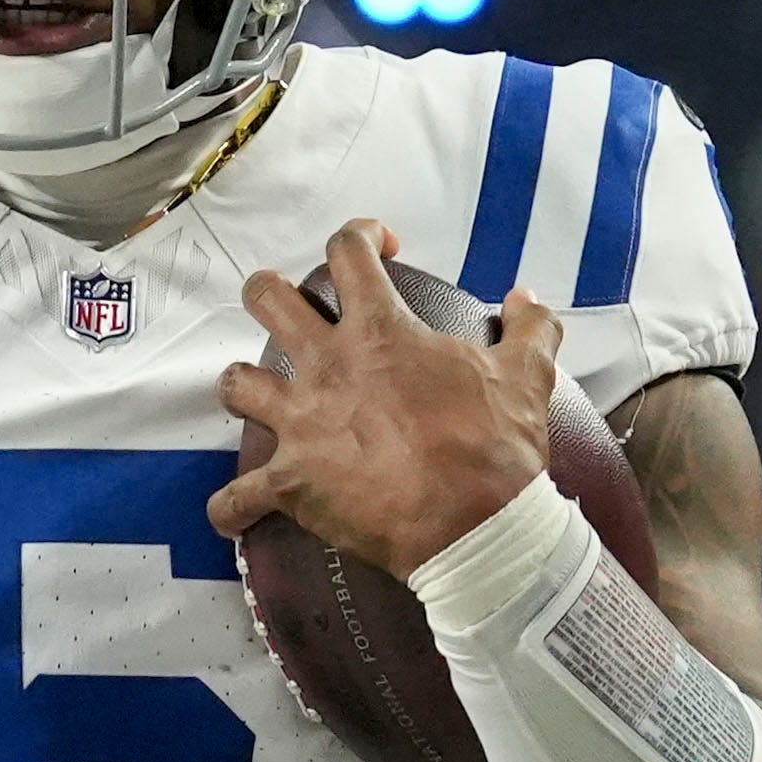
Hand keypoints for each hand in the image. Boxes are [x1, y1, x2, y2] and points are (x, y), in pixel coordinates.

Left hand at [209, 221, 560, 572]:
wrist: (475, 524)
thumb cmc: (495, 448)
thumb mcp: (526, 375)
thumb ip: (529, 327)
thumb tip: (526, 300)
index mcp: (380, 333)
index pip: (350, 254)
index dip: (359, 237)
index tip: (374, 247)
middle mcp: (328, 368)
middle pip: (267, 300)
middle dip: (269, 293)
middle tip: (286, 304)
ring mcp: (301, 424)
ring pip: (235, 384)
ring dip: (241, 386)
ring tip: (254, 394)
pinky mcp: (290, 482)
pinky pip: (236, 498)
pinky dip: (232, 508)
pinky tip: (234, 513)